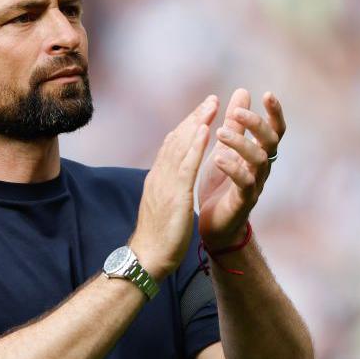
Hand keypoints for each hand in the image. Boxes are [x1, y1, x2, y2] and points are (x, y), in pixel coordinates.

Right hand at [131, 95, 217, 279]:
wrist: (147, 258)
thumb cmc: (157, 239)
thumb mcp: (163, 208)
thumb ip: (168, 191)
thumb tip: (173, 184)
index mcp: (159, 179)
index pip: (173, 147)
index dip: (188, 128)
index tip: (201, 114)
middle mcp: (160, 175)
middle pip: (178, 139)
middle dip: (195, 118)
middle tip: (211, 100)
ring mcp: (165, 183)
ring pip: (181, 146)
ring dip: (198, 123)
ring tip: (212, 105)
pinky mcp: (174, 193)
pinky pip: (186, 164)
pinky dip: (196, 145)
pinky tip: (207, 130)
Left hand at [198, 88, 285, 248]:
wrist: (214, 225)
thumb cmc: (221, 185)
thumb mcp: (226, 148)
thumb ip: (235, 123)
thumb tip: (243, 91)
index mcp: (258, 153)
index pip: (275, 130)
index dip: (275, 112)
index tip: (266, 94)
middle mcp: (261, 168)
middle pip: (271, 141)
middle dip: (256, 124)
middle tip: (236, 112)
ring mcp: (255, 184)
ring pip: (259, 160)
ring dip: (241, 143)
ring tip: (220, 132)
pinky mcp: (243, 201)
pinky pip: (244, 183)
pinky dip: (232, 169)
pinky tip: (218, 159)